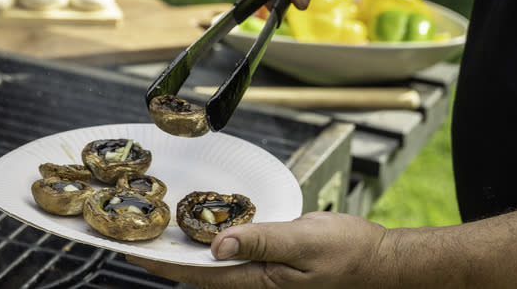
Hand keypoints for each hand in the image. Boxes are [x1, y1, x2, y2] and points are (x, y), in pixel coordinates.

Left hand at [127, 211, 389, 288]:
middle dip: (168, 259)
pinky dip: (211, 246)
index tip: (136, 252)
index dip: (165, 264)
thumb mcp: (306, 241)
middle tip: (138, 238)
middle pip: (201, 274)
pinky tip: (202, 232)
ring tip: (159, 235)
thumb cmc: (350, 253)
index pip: (200, 275)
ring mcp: (263, 277)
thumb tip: (218, 245)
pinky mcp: (270, 266)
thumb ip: (262, 241)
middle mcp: (256, 283)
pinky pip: (233, 258)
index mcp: (260, 283)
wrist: (380, 262)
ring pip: (214, 268)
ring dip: (187, 253)